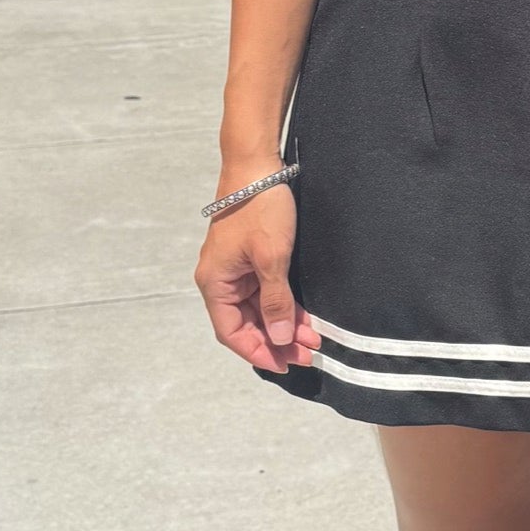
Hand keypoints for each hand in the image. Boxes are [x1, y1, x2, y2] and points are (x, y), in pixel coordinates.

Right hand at [195, 182, 320, 372]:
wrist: (258, 165)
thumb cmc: (259, 208)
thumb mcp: (272, 257)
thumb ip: (275, 302)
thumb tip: (278, 339)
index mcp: (215, 283)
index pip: (232, 333)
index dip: (257, 352)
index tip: (285, 365)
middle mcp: (222, 281)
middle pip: (247, 324)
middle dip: (277, 341)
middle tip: (308, 355)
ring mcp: (237, 271)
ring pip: (260, 311)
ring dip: (284, 326)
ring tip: (313, 341)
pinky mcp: (253, 260)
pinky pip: (267, 293)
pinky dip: (285, 307)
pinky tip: (306, 320)